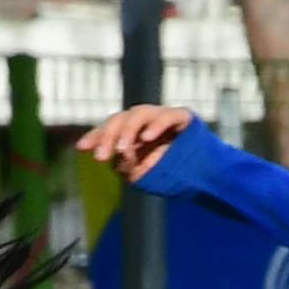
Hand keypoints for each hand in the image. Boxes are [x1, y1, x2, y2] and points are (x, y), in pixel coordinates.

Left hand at [74, 105, 197, 186]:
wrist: (206, 175)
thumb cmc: (173, 174)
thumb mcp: (143, 173)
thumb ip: (128, 166)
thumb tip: (116, 159)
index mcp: (133, 132)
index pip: (110, 129)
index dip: (95, 136)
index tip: (81, 148)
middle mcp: (145, 121)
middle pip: (120, 118)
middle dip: (108, 136)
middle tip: (101, 157)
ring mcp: (163, 116)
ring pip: (140, 113)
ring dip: (128, 131)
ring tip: (122, 149)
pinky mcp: (183, 117)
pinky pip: (167, 116)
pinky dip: (156, 125)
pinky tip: (146, 138)